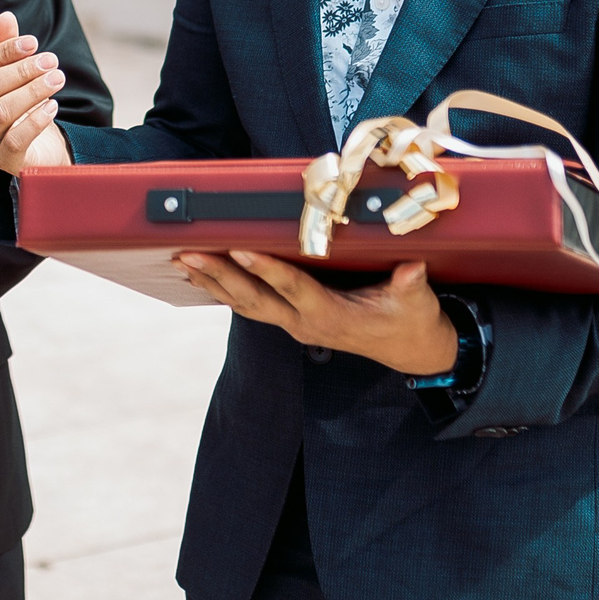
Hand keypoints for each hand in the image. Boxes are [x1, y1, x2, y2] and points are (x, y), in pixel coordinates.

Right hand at [0, 11, 73, 172]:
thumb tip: (6, 16)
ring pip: (1, 111)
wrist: (33, 147)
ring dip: (33, 91)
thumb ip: (4, 48)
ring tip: (57, 78)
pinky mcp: (0, 161)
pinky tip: (53, 105)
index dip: (4, 51)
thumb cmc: (17, 106)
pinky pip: (16, 139)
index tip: (33, 43)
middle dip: (21, 70)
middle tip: (51, 60)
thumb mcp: (10, 75)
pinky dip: (36, 120)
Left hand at [174, 252, 458, 376]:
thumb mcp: (416, 304)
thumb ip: (410, 286)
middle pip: (254, 299)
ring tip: (182, 260)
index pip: (293, 289)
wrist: (409, 349)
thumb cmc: (411, 321)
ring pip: (245, 304)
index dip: (267, 271)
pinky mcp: (291, 319)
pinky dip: (223, 289)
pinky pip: (250, 306)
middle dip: (220, 275)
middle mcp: (305, 323)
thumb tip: (412, 269)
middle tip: (188, 254)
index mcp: (331, 316)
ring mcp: (294, 324)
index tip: (240, 250)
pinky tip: (202, 275)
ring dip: (212, 282)